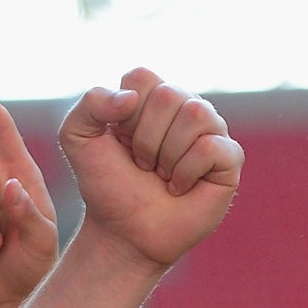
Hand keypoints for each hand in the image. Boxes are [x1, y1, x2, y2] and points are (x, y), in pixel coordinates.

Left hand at [59, 67, 241, 272]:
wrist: (123, 231)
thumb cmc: (106, 184)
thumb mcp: (77, 139)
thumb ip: (89, 104)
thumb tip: (130, 98)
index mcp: (152, 97)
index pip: (142, 76)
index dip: (123, 113)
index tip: (119, 139)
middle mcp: (185, 107)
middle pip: (169, 95)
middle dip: (144, 137)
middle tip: (141, 163)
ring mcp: (212, 130)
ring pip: (195, 114)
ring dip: (165, 155)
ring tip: (161, 174)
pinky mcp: (230, 158)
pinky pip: (210, 147)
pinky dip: (184, 173)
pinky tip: (179, 187)